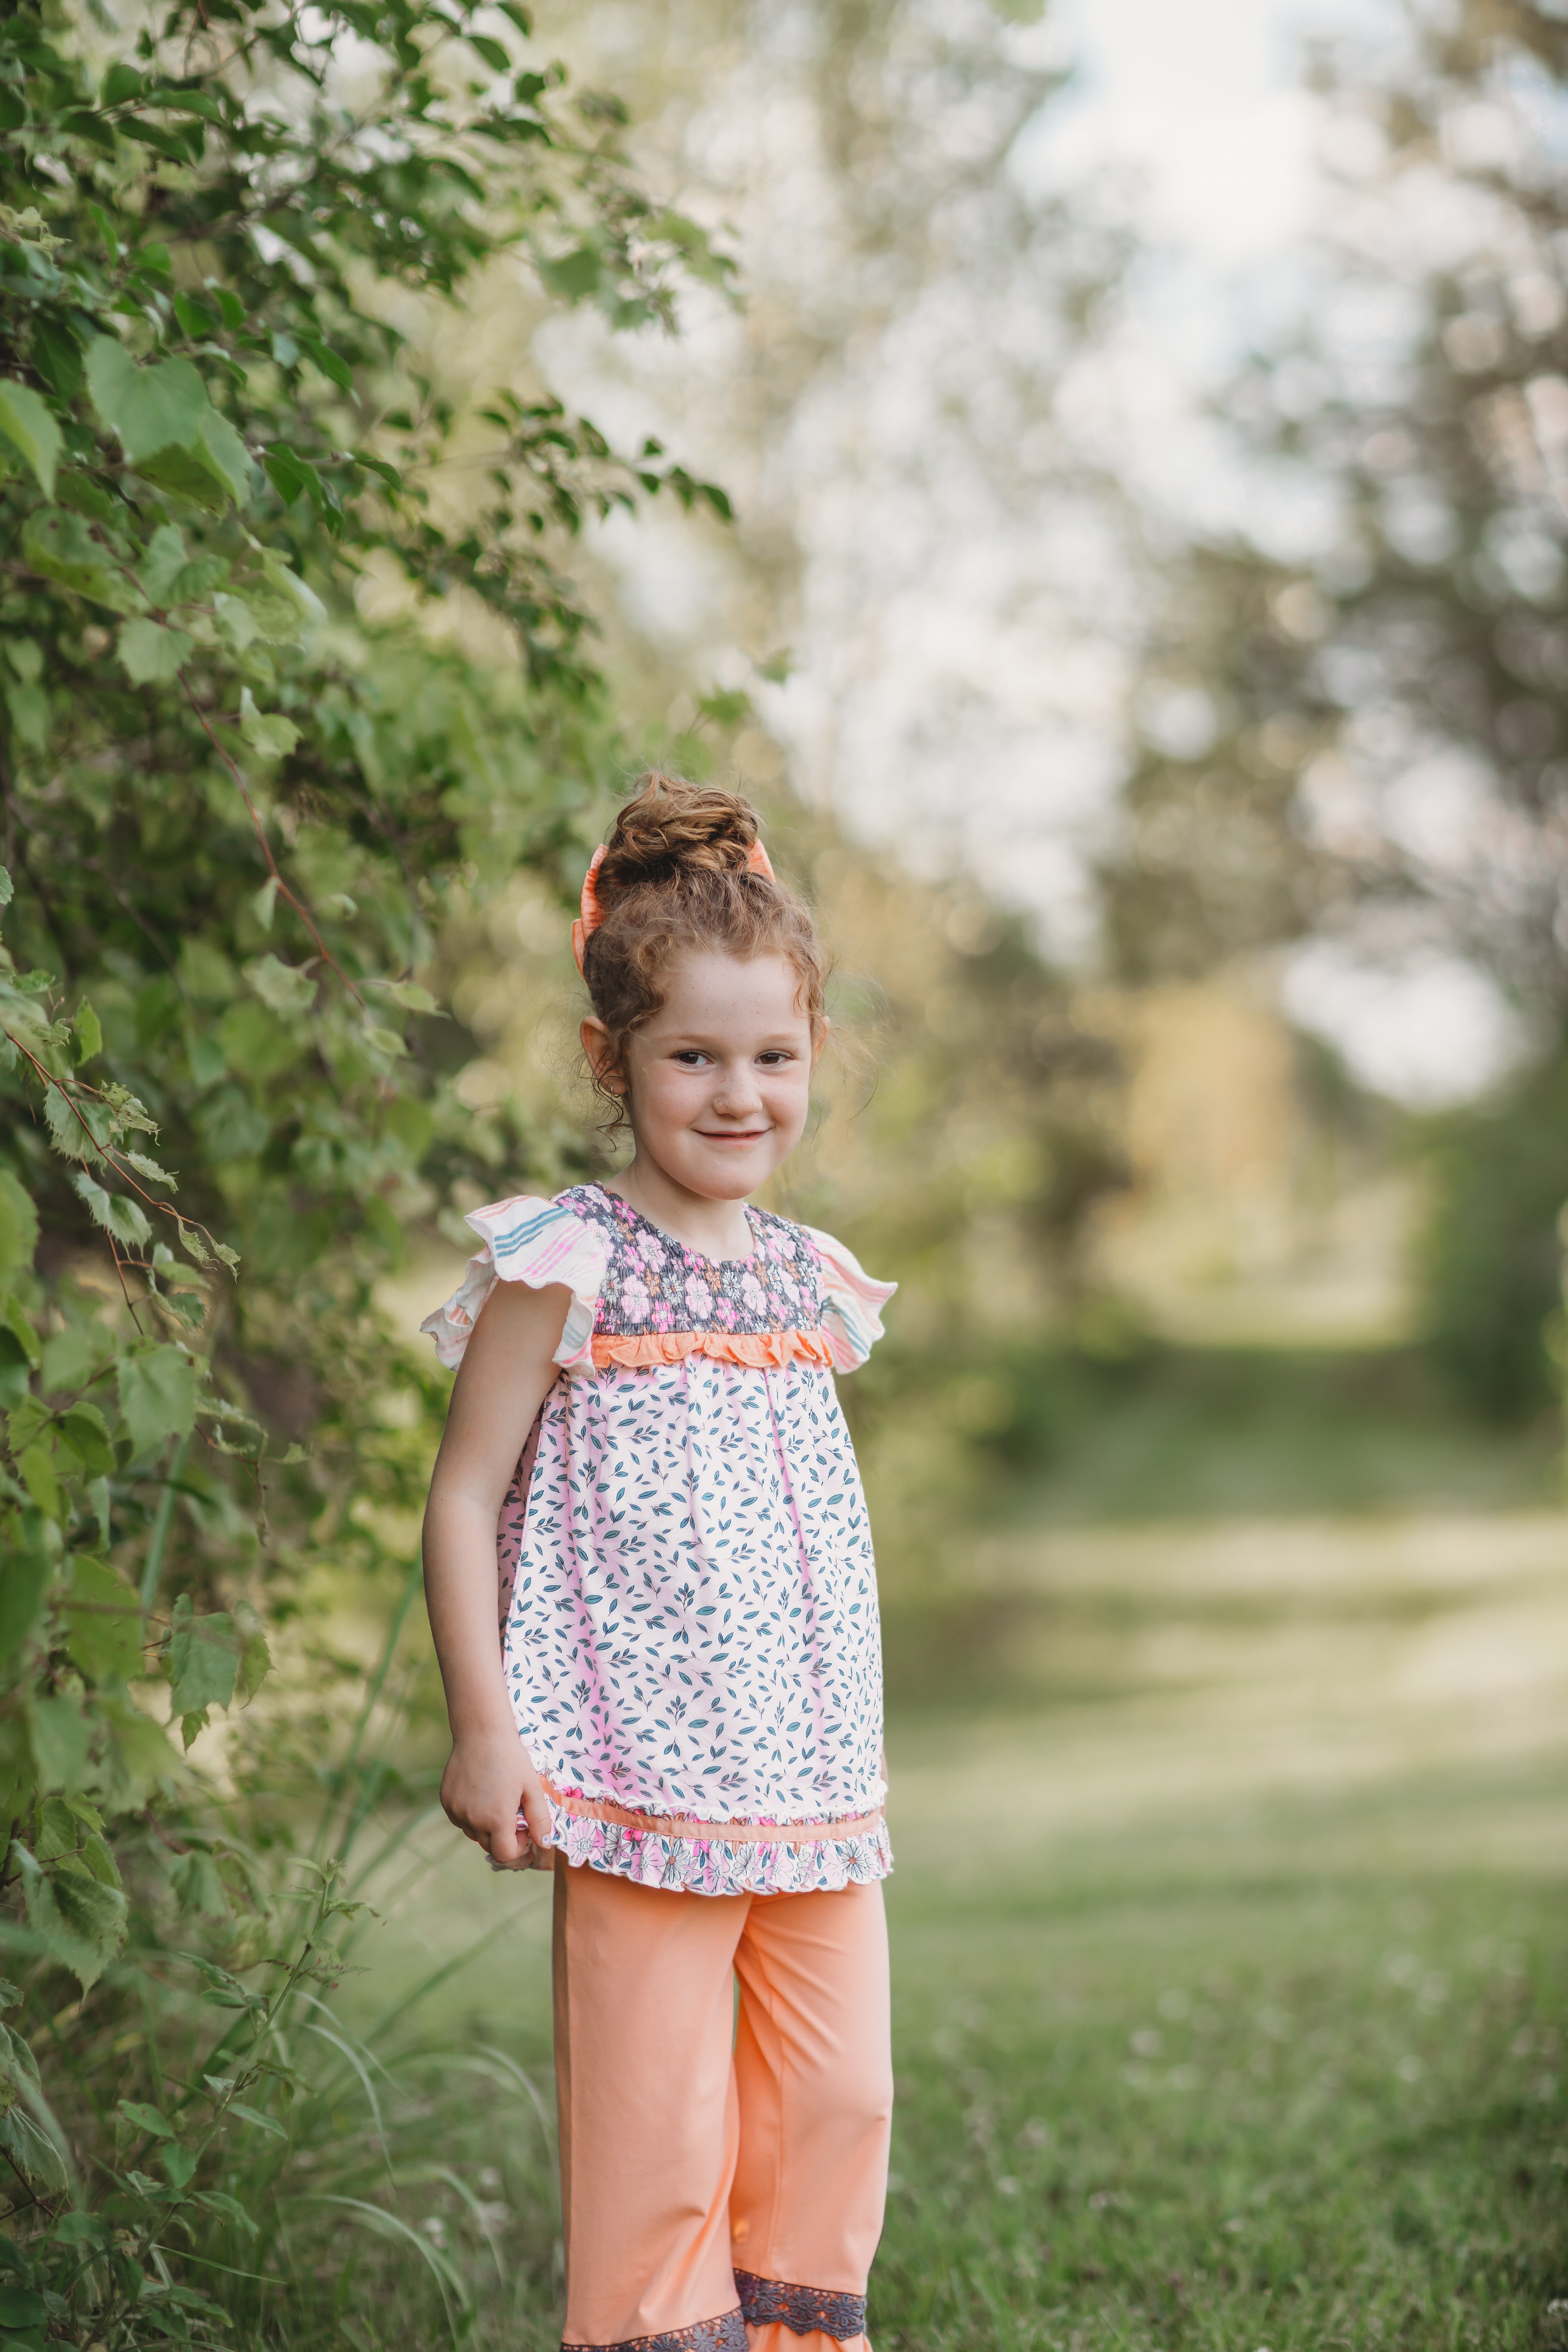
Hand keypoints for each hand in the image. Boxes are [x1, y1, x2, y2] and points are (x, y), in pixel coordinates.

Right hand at [439, 1729, 550, 1869]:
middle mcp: (472, 1820)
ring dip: (486, 1826)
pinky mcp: (446, 1802)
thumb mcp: (532, 1787)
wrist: (481, 1733)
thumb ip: (540, 1819)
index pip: (505, 1854)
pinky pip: (461, 1819)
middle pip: (489, 1845)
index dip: (518, 1846)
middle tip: (512, 1811)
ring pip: (474, 1833)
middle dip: (503, 1836)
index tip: (524, 1827)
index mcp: (496, 1819)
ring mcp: (456, 1811)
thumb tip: (545, 1844)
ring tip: (496, 1799)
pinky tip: (480, 1794)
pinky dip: (471, 1815)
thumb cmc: (511, 1758)